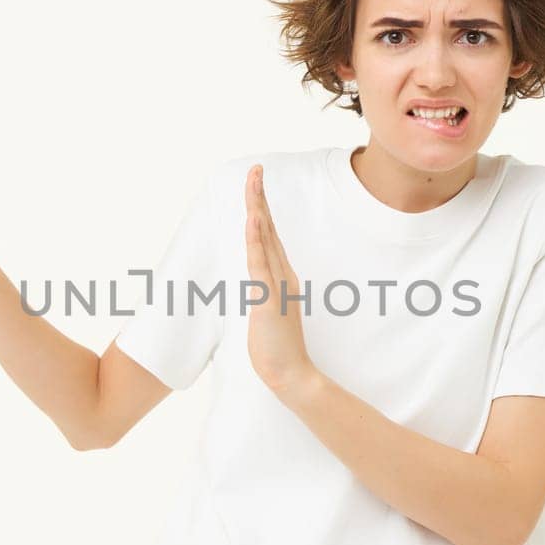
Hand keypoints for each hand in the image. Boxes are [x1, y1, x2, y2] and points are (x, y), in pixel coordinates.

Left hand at [244, 164, 316, 395]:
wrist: (291, 375)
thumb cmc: (277, 349)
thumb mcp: (267, 314)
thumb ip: (265, 296)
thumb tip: (258, 286)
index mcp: (280, 277)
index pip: (268, 236)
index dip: (261, 209)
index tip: (256, 185)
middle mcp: (282, 275)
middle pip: (268, 229)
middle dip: (260, 198)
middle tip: (255, 169)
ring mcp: (277, 285)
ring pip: (265, 239)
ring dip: (258, 208)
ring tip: (254, 181)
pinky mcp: (269, 299)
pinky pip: (260, 264)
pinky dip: (256, 239)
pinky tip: (253, 218)